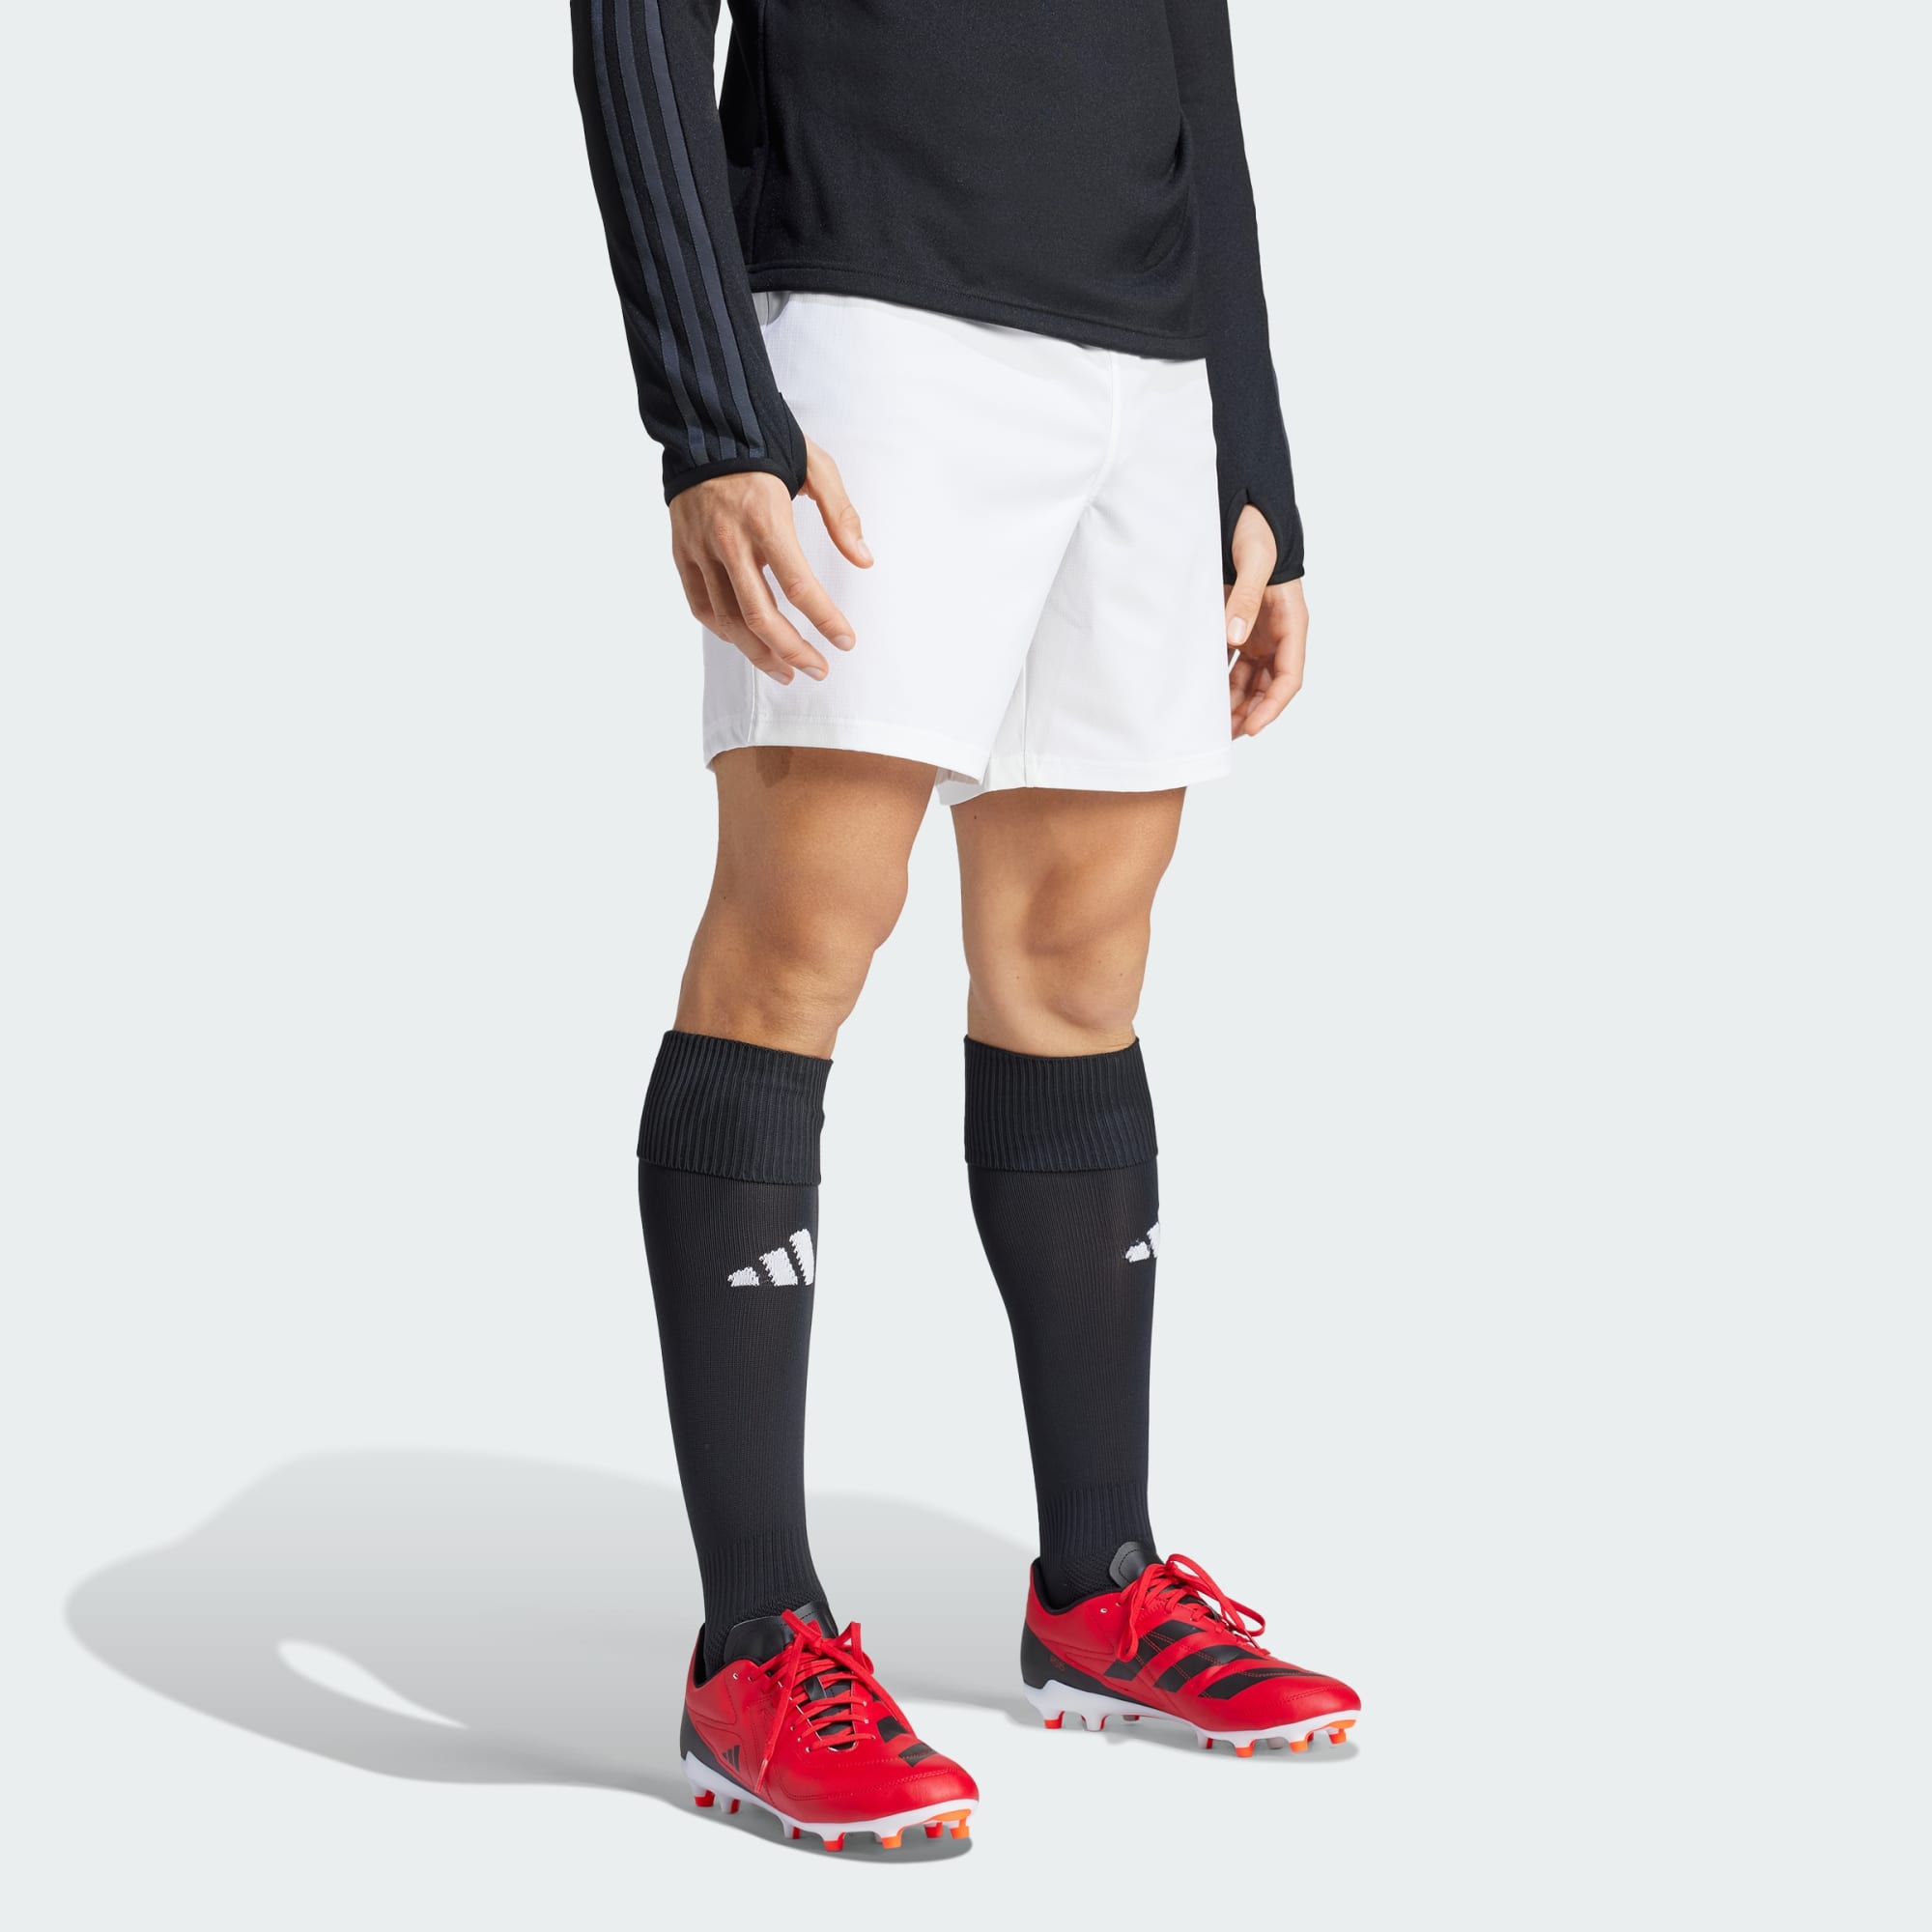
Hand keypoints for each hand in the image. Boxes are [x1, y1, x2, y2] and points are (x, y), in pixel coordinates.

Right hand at [669, 436, 872, 682]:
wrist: (703, 419)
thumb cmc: (765, 441)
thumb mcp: (816, 466)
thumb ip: (842, 515)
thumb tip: (863, 559)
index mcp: (765, 518)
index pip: (799, 587)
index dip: (825, 621)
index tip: (845, 641)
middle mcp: (728, 539)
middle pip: (761, 616)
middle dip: (794, 652)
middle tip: (818, 669)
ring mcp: (700, 548)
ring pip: (729, 620)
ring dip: (760, 653)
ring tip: (786, 670)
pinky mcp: (682, 552)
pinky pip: (701, 606)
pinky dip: (725, 631)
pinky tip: (747, 643)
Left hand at [1223, 504, 1307, 737]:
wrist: (1241, 508)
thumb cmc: (1254, 529)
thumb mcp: (1253, 559)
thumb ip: (1246, 598)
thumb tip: (1235, 638)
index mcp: (1291, 621)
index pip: (1289, 677)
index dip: (1272, 707)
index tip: (1250, 728)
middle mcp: (1277, 632)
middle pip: (1267, 686)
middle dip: (1248, 713)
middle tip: (1221, 736)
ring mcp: (1257, 631)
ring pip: (1247, 679)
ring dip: (1231, 702)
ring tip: (1207, 724)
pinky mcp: (1237, 626)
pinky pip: (1229, 662)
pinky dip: (1216, 680)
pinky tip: (1197, 694)